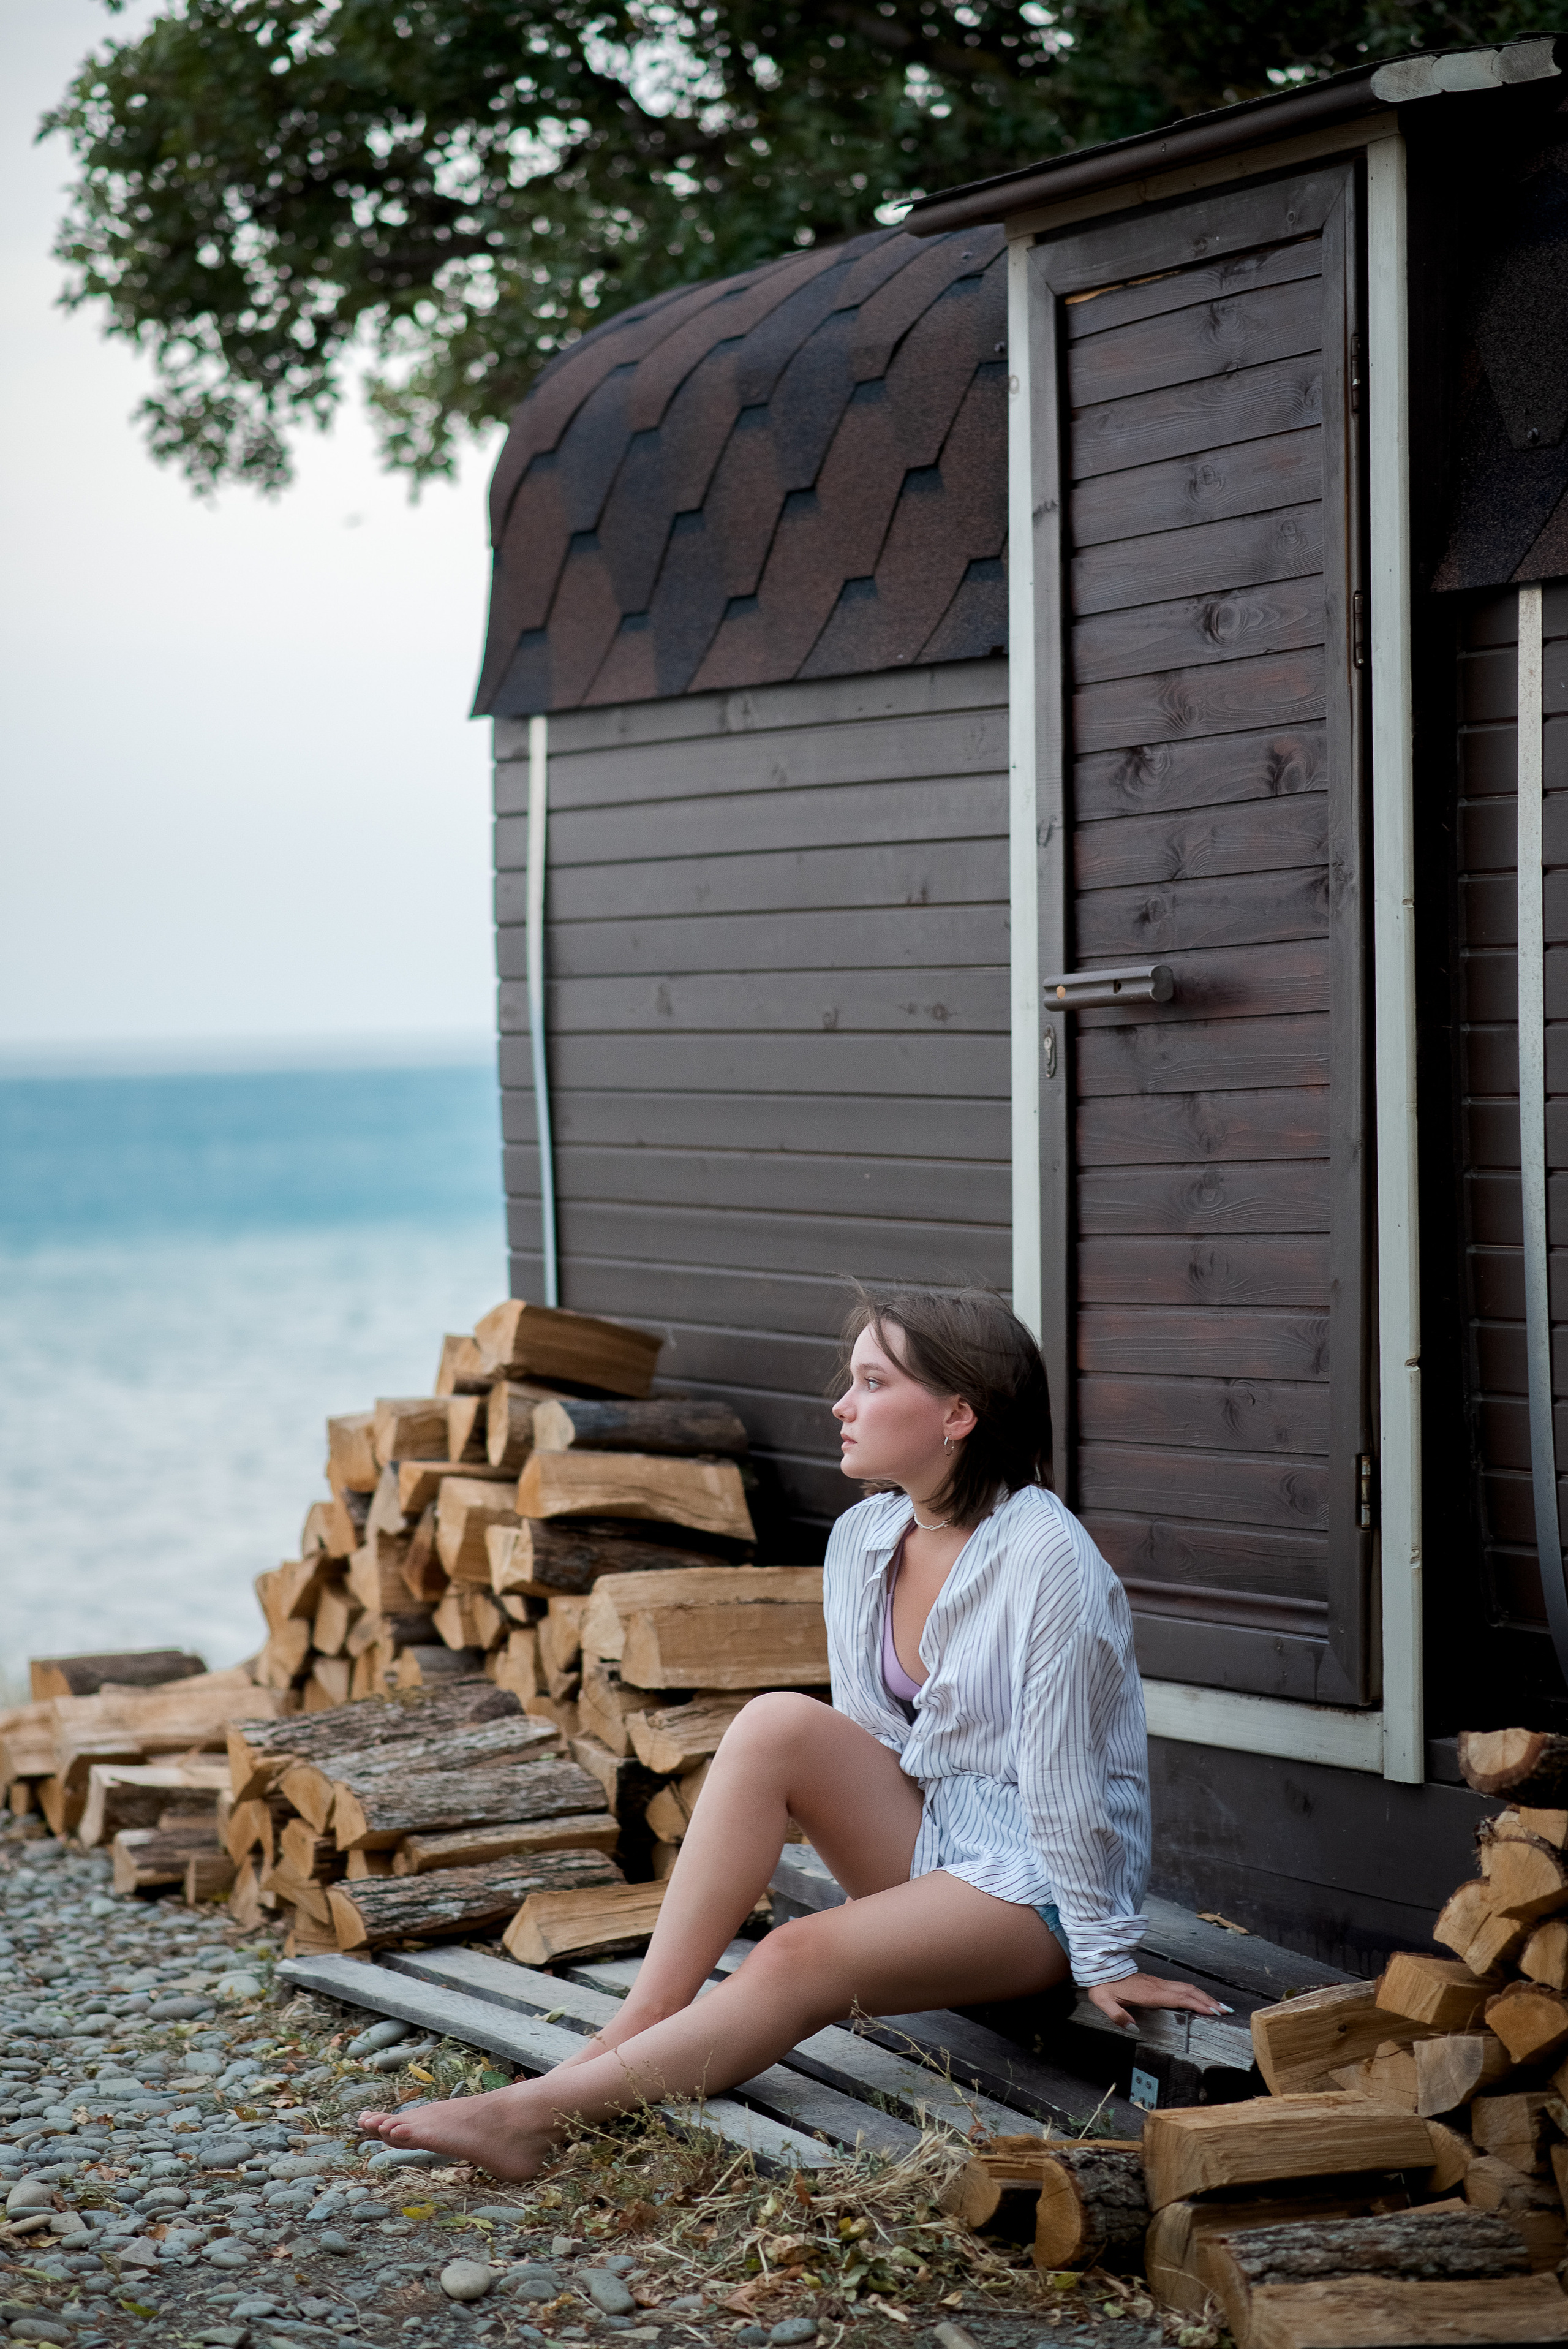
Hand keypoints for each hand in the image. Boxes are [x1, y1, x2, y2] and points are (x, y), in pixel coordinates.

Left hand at [1082, 1972, 1233, 2029]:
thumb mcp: (1105, 2002)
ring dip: (1204, 1997)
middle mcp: (1158, 1987)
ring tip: (1220, 2007)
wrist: (1102, 1969)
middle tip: (1226, 2012)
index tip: (1212, 2012)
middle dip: (1208, 2002)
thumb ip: (1118, 2016)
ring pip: (1187, 1988)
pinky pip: (1181, 1987)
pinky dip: (1195, 1993)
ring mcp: (1159, 1984)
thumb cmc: (1104, 1987)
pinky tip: (1201, 1999)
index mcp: (1149, 1993)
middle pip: (1189, 1992)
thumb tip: (1133, 2028)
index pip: (1178, 1998)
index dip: (1196, 2004)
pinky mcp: (1158, 1984)